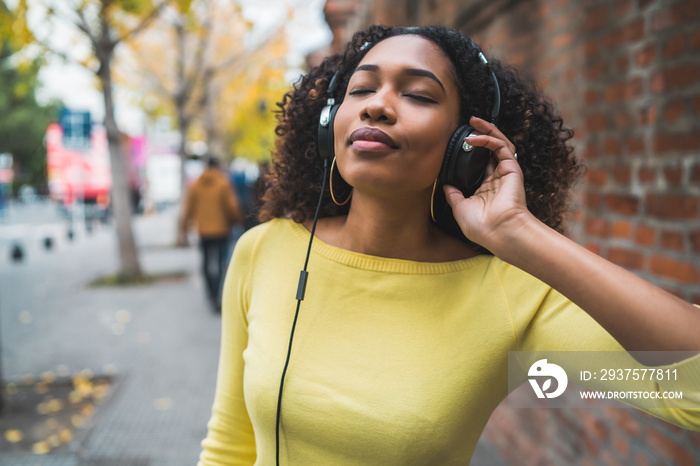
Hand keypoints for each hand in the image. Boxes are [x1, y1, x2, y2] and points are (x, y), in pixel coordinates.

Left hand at [443, 117, 531, 254]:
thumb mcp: (460, 208)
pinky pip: (501, 147)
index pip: (481, 163)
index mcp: (486, 188)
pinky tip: (473, 138)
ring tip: (474, 121)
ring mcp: (505, 173)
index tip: (460, 144)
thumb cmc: (482, 226)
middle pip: (491, 149)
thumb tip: (445, 185)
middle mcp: (497, 179)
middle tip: (469, 123)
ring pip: (499, 144)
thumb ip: (453, 195)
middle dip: (482, 134)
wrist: (498, 231)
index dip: (472, 151)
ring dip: (487, 130)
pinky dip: (488, 139)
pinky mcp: (512, 169)